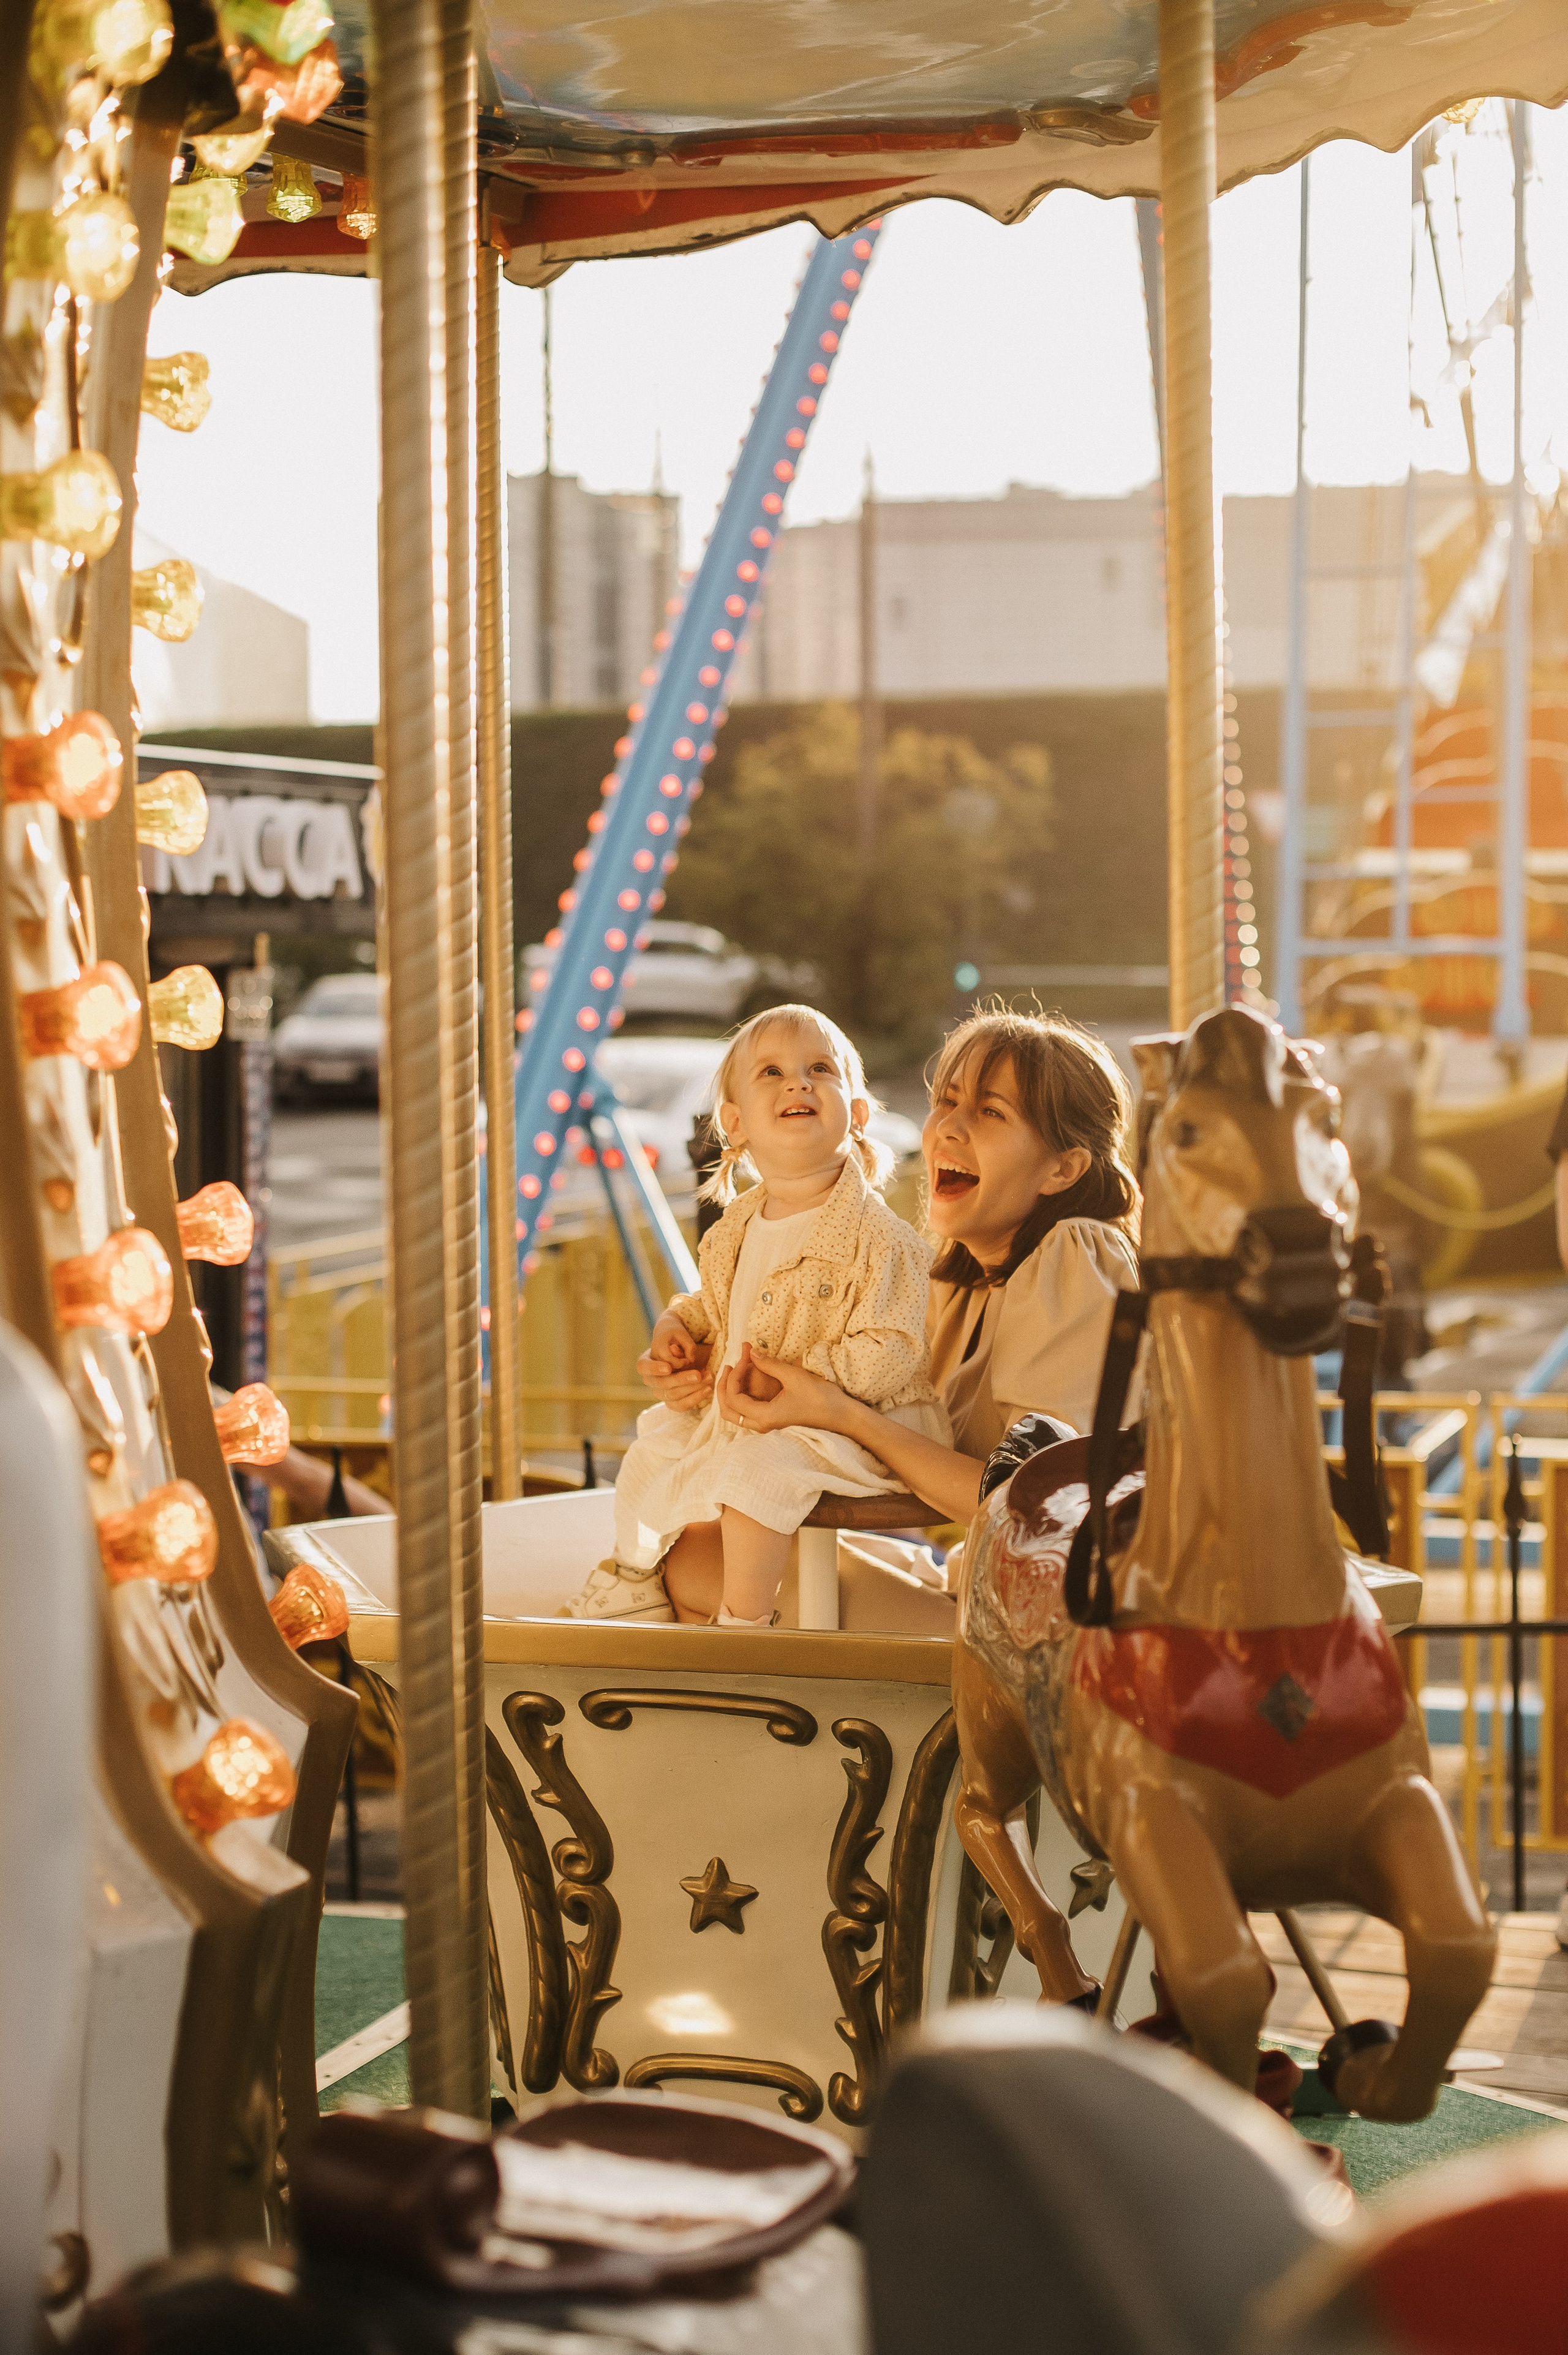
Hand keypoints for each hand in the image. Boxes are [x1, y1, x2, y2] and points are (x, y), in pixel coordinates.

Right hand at [638, 1313, 711, 1409]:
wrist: (688, 1359)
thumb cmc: (681, 1348)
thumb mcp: (680, 1343)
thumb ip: (677, 1347)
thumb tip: (674, 1350)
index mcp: (645, 1363)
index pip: (643, 1366)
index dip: (654, 1368)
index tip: (669, 1368)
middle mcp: (650, 1380)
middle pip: (662, 1383)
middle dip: (681, 1379)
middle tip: (698, 1375)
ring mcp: (660, 1393)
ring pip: (673, 1394)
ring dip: (693, 1387)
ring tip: (709, 1378)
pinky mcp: (671, 1403)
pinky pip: (681, 1405)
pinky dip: (696, 1398)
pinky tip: (708, 1389)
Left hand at [716, 1346, 845, 1433]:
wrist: (841, 1416)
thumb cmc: (820, 1397)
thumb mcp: (793, 1376)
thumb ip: (769, 1364)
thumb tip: (750, 1352)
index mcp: (764, 1417)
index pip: (734, 1398)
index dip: (734, 1375)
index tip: (745, 1357)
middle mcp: (762, 1426)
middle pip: (728, 1411)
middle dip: (723, 1388)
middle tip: (729, 1366)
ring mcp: (767, 1426)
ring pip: (736, 1414)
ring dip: (732, 1392)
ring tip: (736, 1370)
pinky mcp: (772, 1422)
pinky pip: (748, 1412)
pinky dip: (742, 1396)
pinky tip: (748, 1380)